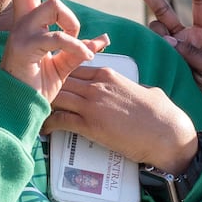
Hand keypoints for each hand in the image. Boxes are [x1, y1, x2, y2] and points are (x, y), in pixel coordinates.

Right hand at [1, 0, 106, 102]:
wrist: (20, 109)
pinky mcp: (25, 48)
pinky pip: (57, 36)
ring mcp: (20, 33)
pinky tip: (82, 54)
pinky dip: (75, 45)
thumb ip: (80, 49)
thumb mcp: (64, 65)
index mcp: (30, 23)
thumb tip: (102, 39)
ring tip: (75, 44)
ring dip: (72, 23)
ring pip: (53, 6)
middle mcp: (21, 22)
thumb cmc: (37, 87)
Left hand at [47, 64, 197, 174]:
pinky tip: (42, 130)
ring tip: (34, 114)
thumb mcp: (145, 91)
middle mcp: (97, 86)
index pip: (75, 68)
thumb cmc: (161, 115)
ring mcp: (92, 105)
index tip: (52, 84)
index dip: (61, 77)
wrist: (167, 133)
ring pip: (56, 98)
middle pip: (61, 81)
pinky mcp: (90, 125)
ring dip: (44, 105)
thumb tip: (135, 90)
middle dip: (48, 89)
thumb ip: (133, 87)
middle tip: (36, 99)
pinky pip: (60, 120)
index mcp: (109, 74)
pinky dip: (48, 125)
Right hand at [130, 0, 201, 116]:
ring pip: (153, 33)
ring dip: (155, 38)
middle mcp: (183, 40)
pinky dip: (147, 51)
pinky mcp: (158, 64)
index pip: (201, 4)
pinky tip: (148, 56)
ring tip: (166, 53)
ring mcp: (168, 51)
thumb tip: (168, 40)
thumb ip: (195, 55)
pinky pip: (149, 51)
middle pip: (163, 10)